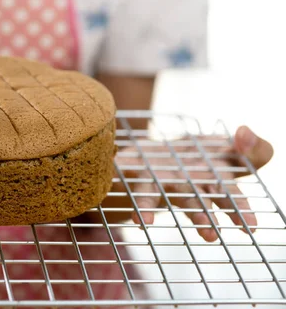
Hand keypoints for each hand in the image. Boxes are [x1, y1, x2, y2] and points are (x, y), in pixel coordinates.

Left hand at [116, 126, 272, 241]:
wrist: (168, 155)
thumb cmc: (207, 159)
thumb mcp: (235, 150)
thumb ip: (253, 147)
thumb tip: (244, 132)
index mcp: (212, 185)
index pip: (230, 198)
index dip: (240, 211)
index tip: (250, 227)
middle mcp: (183, 188)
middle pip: (194, 203)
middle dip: (201, 217)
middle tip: (209, 233)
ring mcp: (156, 180)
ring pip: (151, 196)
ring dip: (148, 207)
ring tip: (143, 220)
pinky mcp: (133, 169)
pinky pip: (121, 173)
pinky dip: (114, 171)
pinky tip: (112, 169)